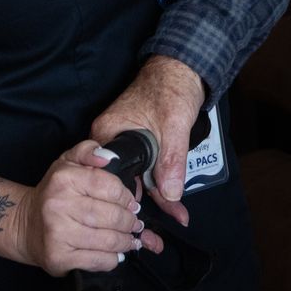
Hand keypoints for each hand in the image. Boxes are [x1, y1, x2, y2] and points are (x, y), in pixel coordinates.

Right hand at [6, 140, 156, 276]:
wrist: (24, 224)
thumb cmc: (53, 193)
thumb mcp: (67, 163)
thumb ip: (89, 151)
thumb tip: (108, 157)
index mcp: (64, 179)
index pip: (110, 186)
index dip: (126, 197)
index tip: (132, 203)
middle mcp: (58, 206)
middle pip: (112, 216)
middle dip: (130, 222)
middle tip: (134, 224)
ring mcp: (57, 233)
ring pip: (108, 240)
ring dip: (125, 241)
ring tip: (130, 239)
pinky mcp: (58, 258)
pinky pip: (97, 260)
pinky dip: (112, 259)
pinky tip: (116, 254)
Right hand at [91, 56, 204, 226]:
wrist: (182, 66)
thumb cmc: (173, 86)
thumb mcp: (174, 124)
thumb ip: (171, 159)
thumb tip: (169, 194)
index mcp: (107, 134)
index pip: (115, 176)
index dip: (133, 199)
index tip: (147, 222)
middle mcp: (109, 140)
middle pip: (127, 179)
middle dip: (148, 203)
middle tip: (169, 224)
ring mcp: (122, 141)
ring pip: (138, 176)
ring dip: (157, 194)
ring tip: (175, 217)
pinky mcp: (136, 142)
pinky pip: (145, 167)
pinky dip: (159, 181)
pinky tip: (172, 199)